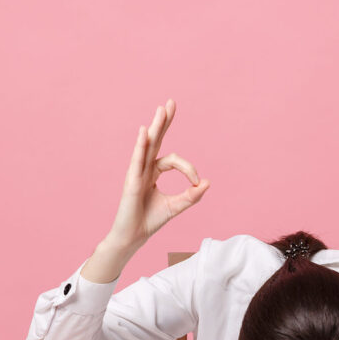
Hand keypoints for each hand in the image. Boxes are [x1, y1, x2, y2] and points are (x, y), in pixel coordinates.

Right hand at [104, 99, 210, 252]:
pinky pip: (137, 160)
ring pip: (147, 145)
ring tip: (162, 109)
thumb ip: (192, 195)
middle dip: (164, 122)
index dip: (189, 169)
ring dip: (156, 127)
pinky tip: (145, 131)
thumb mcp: (176, 206)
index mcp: (153, 172)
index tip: (197, 183)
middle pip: (156, 140)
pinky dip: (141, 145)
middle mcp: (144, 168)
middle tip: (171, 102)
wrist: (133, 236)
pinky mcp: (131, 181)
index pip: (173, 160)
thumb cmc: (150, 220)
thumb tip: (207, 183)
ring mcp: (136, 173)